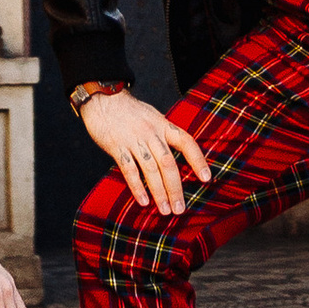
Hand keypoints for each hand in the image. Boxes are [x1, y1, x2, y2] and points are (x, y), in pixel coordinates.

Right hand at [80, 88, 213, 218]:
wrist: (102, 97)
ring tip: (165, 210)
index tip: (206, 178)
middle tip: (180, 209)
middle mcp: (151, 133)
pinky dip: (137, 187)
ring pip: (151, 170)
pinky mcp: (117, 146)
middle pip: (168, 163)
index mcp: (162, 125)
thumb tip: (176, 151)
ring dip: (159, 192)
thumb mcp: (151, 116)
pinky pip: (129, 170)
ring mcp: (134, 140)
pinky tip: (143, 201)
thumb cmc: (128, 109)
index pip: (186, 142)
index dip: (198, 160)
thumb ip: (162, 133)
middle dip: (175, 188)